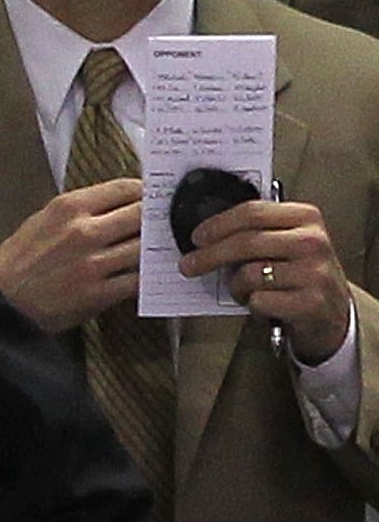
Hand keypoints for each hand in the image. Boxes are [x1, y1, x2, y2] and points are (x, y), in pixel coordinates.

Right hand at [0, 179, 141, 334]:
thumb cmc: (14, 264)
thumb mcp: (39, 222)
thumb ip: (77, 212)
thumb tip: (114, 207)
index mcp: (67, 208)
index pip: (125, 188)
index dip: (145, 192)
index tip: (150, 197)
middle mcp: (83, 232)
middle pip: (142, 215)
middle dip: (153, 218)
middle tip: (158, 223)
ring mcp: (92, 264)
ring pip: (144, 248)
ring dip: (151, 250)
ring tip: (151, 251)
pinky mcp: (97, 294)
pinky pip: (136, 281)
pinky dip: (143, 278)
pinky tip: (142, 276)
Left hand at [180, 197, 354, 362]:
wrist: (333, 309)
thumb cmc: (300, 272)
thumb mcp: (287, 242)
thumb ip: (256, 232)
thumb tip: (205, 236)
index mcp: (305, 217)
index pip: (253, 212)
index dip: (218, 224)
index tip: (196, 237)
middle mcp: (312, 241)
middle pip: (246, 242)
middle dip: (210, 255)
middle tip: (188, 265)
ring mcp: (313, 272)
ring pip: (249, 274)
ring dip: (236, 286)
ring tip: (243, 290)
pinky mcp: (309, 302)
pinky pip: (259, 301)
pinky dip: (252, 304)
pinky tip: (263, 304)